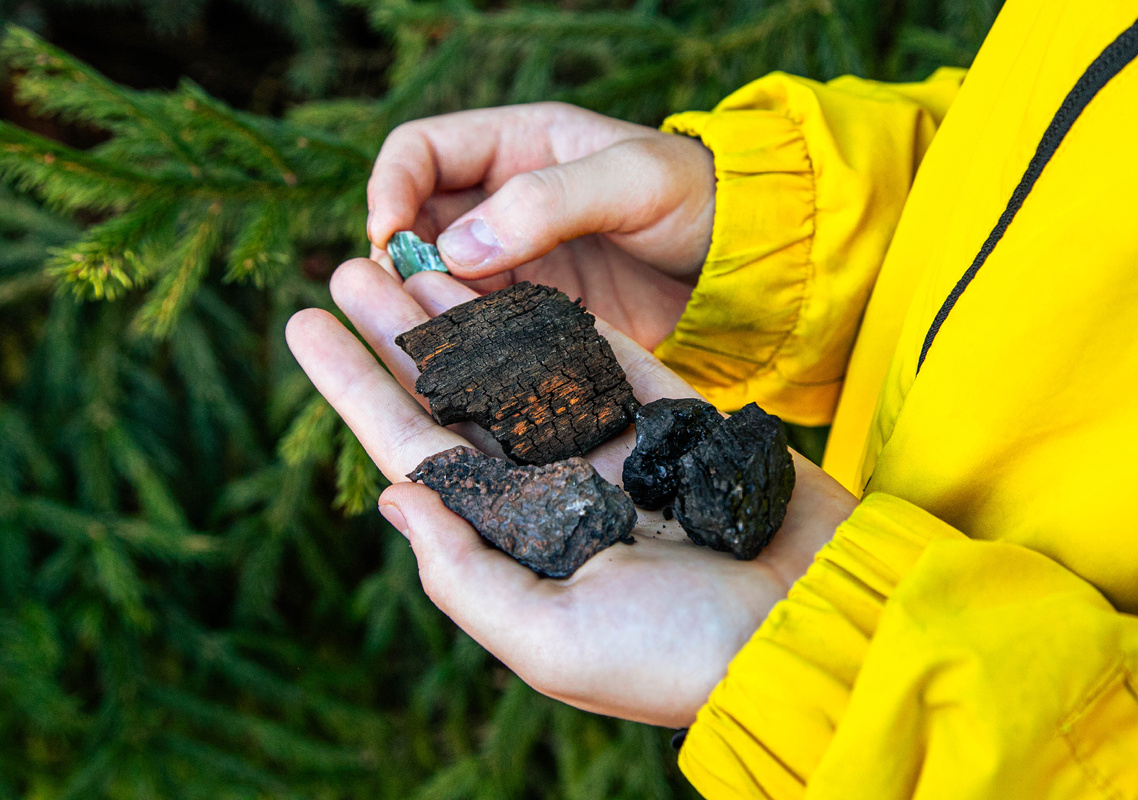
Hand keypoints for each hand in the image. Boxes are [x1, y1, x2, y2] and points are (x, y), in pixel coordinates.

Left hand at [286, 262, 856, 727]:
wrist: (814, 627)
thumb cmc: (680, 655)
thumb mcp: (551, 640)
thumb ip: (467, 575)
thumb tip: (396, 502)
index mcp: (515, 540)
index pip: (417, 451)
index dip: (358, 389)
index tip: (305, 327)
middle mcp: (553, 488)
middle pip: (456, 395)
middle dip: (399, 333)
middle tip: (351, 263)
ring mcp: (610, 447)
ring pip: (518, 362)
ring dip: (463, 310)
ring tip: (410, 250)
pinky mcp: (667, 417)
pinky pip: (598, 354)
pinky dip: (551, 316)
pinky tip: (507, 277)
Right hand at [365, 102, 715, 350]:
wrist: (748, 265)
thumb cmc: (699, 199)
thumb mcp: (632, 182)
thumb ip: (548, 203)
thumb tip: (454, 249)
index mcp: (519, 146)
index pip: (421, 152)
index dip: (391, 188)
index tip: (389, 237)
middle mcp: (506, 203)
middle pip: (417, 224)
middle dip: (401, 258)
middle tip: (404, 298)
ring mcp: (520, 263)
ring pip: (442, 284)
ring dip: (430, 307)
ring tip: (434, 336)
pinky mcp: (539, 315)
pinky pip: (483, 328)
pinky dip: (469, 343)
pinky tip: (473, 361)